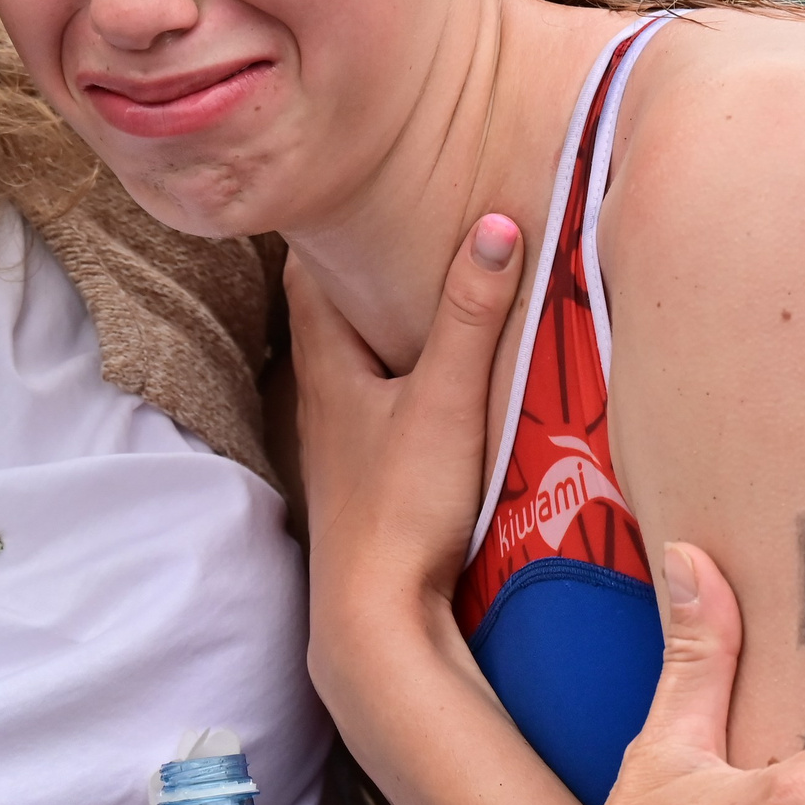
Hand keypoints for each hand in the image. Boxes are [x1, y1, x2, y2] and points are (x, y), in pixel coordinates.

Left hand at [287, 212, 523, 618]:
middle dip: (357, 272)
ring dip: (379, 331)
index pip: (308, 275)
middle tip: (396, 226)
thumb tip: (496, 224)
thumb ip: (472, 315)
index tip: (349, 186)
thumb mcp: (448, 401)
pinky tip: (431, 390)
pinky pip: (376, 411)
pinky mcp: (366, 485)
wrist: (374, 618)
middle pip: (329, 316)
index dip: (323, 228)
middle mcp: (323, 401)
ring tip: (421, 295)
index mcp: (329, 367)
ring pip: (353, 367)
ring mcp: (341, 447)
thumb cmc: (400, 506)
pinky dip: (397, 383)